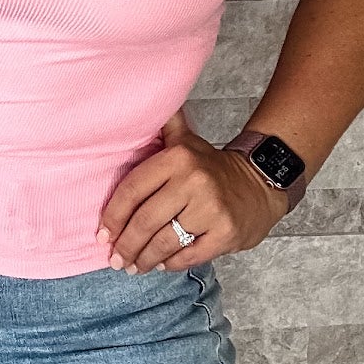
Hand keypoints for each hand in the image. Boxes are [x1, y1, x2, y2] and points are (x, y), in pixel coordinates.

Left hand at [95, 108, 289, 274]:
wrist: (261, 183)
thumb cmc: (210, 167)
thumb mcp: (185, 139)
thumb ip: (160, 125)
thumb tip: (137, 97)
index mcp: (177, 158)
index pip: (132, 191)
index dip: (113, 217)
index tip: (103, 235)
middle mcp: (194, 181)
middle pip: (145, 221)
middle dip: (126, 246)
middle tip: (115, 259)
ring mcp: (212, 210)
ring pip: (165, 242)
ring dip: (144, 259)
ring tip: (133, 266)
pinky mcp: (226, 234)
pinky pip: (188, 256)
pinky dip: (170, 263)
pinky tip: (160, 264)